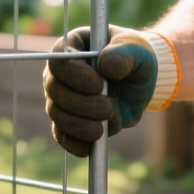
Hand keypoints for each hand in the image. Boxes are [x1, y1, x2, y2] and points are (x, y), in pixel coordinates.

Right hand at [43, 25, 157, 156]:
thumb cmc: (135, 58)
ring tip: (104, 124)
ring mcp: (62, 99)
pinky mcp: (70, 121)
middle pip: (54, 91)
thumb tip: (106, 67)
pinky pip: (62, 135)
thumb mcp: (137, 49)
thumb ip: (124, 52)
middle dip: (82, 103)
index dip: (75, 76)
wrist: (139, 82)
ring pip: (57, 115)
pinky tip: (90, 146)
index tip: (99, 84)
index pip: (58, 63)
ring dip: (80, 124)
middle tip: (108, 106)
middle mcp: (60, 74)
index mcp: (72, 48)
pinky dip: (74, 143)